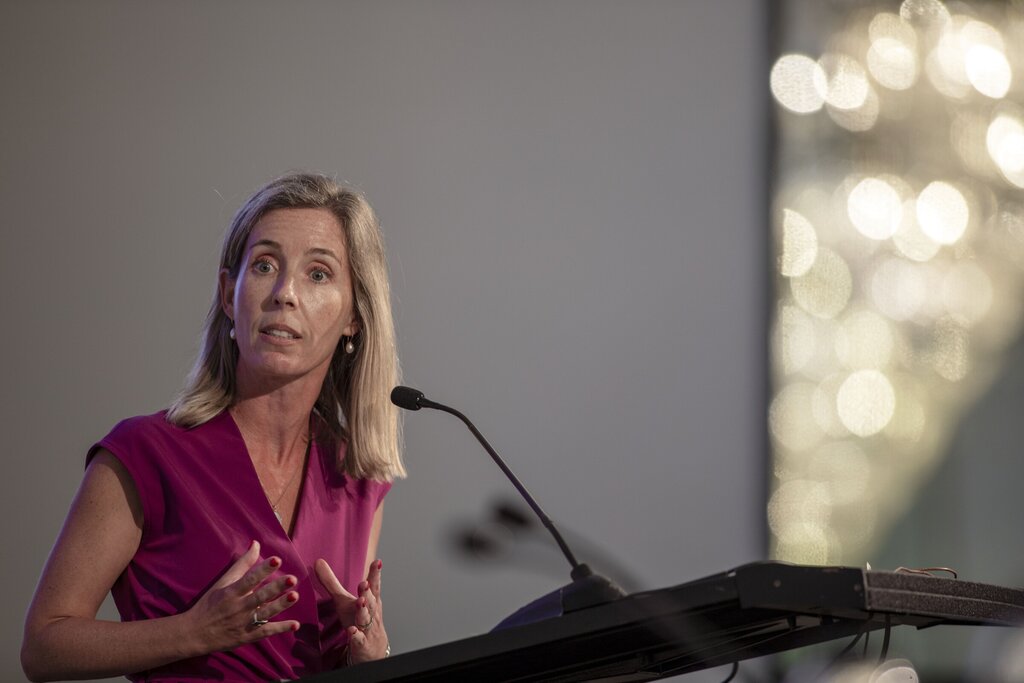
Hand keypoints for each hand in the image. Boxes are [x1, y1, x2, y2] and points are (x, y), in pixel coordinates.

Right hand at [183, 540, 300, 653]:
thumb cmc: (210, 603)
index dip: (263, 570)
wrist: (195, 633)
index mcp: (231, 593)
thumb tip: (256, 544)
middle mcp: (238, 607)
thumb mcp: (223, 582)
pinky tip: (295, 624)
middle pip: (259, 597)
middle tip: (292, 579)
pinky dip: (280, 629)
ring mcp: (243, 623)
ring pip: (264, 614)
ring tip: (295, 596)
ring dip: (280, 606)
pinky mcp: (248, 636)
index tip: (277, 560)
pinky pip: (266, 632)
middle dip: (276, 588)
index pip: (249, 579)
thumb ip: (242, 564)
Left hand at [315, 557, 387, 663]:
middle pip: (370, 601)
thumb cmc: (356, 619)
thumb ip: (332, 582)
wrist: (372, 649)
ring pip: (366, 619)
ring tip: (360, 601)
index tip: (377, 562)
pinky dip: (356, 635)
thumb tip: (318, 561)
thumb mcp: (344, 600)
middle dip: (367, 592)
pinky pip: (359, 640)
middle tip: (364, 583)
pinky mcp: (361, 644)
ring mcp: (367, 628)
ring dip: (363, 610)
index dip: (375, 574)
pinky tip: (351, 631)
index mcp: (369, 600)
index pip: (373, 586)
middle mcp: (370, 613)